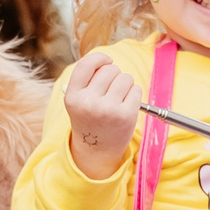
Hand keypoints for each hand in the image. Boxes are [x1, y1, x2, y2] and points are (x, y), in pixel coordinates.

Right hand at [61, 52, 142, 178]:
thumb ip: (86, 80)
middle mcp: (89, 102)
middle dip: (114, 75)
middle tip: (111, 89)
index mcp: (73, 96)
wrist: (97, 150)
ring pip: (125, 78)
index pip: (86, 64)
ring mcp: (108, 109)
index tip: (107, 61)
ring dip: (125, 84)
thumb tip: (105, 60)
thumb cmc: (90, 119)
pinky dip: (134, 94)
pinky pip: (136, 90)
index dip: (100, 58)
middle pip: (110, 70)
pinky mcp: (126, 115)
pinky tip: (126, 105)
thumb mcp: (77, 101)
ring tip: (118, 98)